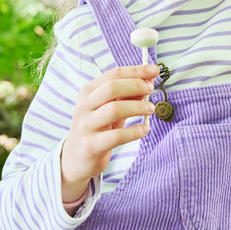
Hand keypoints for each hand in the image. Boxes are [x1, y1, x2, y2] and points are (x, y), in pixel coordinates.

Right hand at [60, 64, 157, 201]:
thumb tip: (148, 81)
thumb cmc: (97, 129)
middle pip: (111, 88)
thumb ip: (126, 95)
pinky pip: (117, 136)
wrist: (76, 158)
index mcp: (88, 92)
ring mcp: (86, 126)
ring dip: (137, 107)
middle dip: (136, 86)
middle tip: (151, 90)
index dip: (136, 71)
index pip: (113, 74)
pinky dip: (134, 131)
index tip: (154, 70)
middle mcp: (84, 106)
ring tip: (150, 110)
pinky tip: (144, 129)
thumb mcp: (109, 108)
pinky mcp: (91, 145)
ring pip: (114, 109)